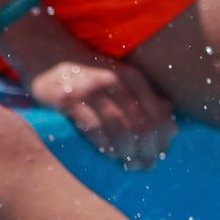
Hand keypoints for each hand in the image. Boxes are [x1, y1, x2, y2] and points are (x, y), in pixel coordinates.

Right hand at [0, 15, 175, 169]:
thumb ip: (146, 101)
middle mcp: (116, 82)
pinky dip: (105, 146)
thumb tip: (173, 128)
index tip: (161, 156)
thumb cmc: (88, 75)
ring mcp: (92, 91)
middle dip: (147, 151)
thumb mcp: (121, 80)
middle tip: (145, 166)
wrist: (47, 53)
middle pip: (142, 125)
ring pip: (121, 129)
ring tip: (129, 165)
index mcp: (133, 78)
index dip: (162, 140)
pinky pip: (94, 129)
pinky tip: (108, 154)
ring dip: (127, 152)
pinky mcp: (70, 100)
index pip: (158, 114)